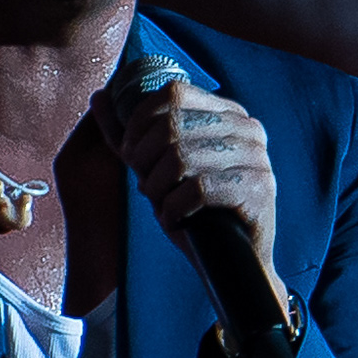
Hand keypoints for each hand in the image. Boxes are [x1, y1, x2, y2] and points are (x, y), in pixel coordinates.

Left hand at [112, 80, 284, 315]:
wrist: (230, 265)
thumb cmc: (193, 213)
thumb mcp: (157, 169)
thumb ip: (128, 135)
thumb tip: (99, 97)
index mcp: (228, 113)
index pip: (174, 92)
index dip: (140, 123)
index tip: (133, 158)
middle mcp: (247, 128)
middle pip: (173, 125)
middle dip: (146, 162)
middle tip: (148, 189)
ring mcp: (257, 157)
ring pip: (182, 158)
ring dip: (158, 190)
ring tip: (162, 207)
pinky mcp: (258, 188)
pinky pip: (198, 189)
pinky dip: (175, 209)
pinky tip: (177, 221)